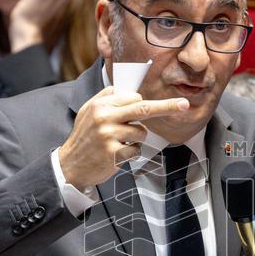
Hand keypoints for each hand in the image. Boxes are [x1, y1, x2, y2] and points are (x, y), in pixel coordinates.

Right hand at [59, 87, 189, 189]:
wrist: (70, 164)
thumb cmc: (84, 137)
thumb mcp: (89, 112)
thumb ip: (107, 99)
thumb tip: (130, 91)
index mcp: (100, 104)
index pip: (131, 96)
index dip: (144, 102)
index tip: (161, 102)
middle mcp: (104, 117)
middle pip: (143, 108)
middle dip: (167, 106)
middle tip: (184, 104)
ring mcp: (109, 135)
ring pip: (141, 132)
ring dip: (136, 139)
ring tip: (119, 143)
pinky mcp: (113, 152)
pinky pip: (136, 150)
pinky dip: (131, 153)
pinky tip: (117, 154)